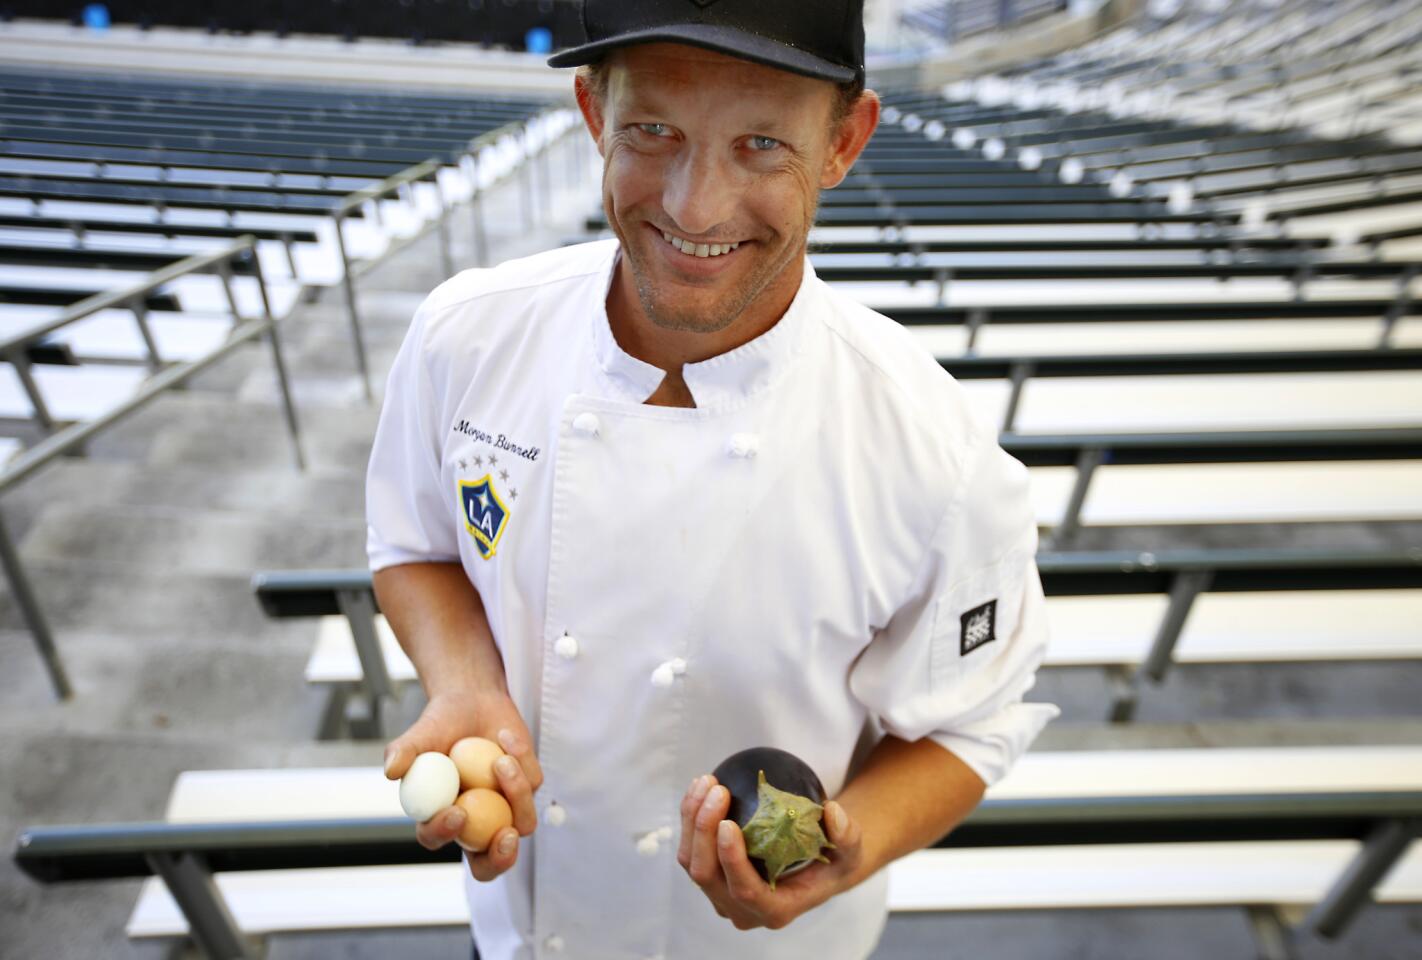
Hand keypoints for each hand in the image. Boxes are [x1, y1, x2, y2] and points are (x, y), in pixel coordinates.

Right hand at [384, 691, 543, 881]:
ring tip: (502, 758)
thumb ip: (404, 751)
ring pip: (521, 824)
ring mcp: (503, 810)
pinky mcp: (527, 790)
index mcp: (437, 816)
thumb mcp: (420, 733)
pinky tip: (506, 737)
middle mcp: (473, 823)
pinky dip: (522, 760)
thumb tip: (391, 770)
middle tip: (505, 835)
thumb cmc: (441, 723)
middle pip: (487, 864)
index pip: (435, 838)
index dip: (444, 832)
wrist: (472, 701)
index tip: (457, 811)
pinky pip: (533, 786)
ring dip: (516, 793)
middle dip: (499, 860)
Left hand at [676, 775, 863, 930]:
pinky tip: (700, 787)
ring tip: (707, 781)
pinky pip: (690, 848)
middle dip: (704, 830)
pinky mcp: (711, 875)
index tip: (728, 822)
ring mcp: (721, 894)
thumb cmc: (833, 859)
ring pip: (691, 861)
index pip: (745, 891)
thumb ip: (847, 834)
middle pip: (707, 876)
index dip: (731, 860)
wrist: (815, 864)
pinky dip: (690, 816)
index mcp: (775, 909)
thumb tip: (832, 812)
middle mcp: (742, 909)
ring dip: (692, 819)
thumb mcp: (850, 849)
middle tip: (718, 789)